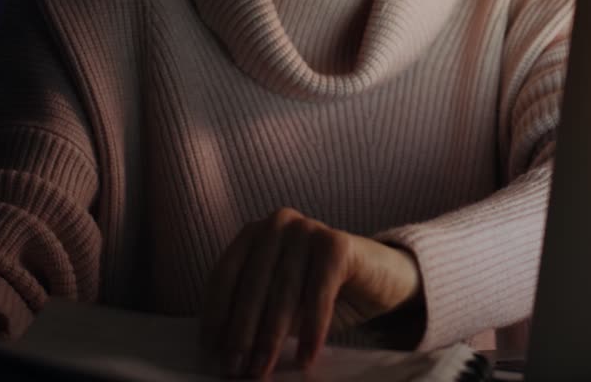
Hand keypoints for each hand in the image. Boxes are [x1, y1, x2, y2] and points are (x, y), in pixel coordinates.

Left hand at [200, 208, 423, 378]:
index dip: (215, 315)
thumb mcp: (280, 304)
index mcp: (255, 233)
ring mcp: (308, 229)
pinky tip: (306, 358)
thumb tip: (224, 352)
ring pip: (282, 292)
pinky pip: (318, 293)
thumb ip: (254, 316)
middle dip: (241, 332)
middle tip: (235, 369)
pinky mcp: (337, 243)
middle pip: (251, 285)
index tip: (211, 350)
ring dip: (270, 337)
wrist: (379, 278)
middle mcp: (277, 223)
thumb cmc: (320, 293)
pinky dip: (311, 330)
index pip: (224, 276)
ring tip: (262, 370)